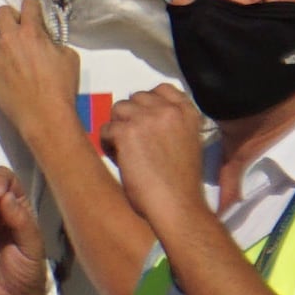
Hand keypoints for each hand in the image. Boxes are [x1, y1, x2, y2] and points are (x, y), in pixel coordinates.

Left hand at [0, 0, 84, 152]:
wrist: (43, 116)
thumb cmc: (59, 89)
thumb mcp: (68, 57)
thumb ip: (54, 42)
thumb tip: (47, 40)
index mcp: (31, 32)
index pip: (27, 4)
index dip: (32, 6)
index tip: (33, 10)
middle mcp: (10, 39)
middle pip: (2, 12)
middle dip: (11, 14)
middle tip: (19, 24)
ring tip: (6, 37)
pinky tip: (1, 55)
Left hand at [97, 83, 204, 207]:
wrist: (176, 204)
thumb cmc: (181, 183)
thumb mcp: (188, 143)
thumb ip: (173, 125)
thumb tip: (146, 120)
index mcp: (187, 113)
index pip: (162, 89)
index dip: (148, 103)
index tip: (145, 120)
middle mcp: (168, 110)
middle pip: (136, 97)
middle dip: (131, 116)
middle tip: (133, 140)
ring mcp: (147, 119)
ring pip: (118, 109)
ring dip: (118, 128)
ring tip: (124, 150)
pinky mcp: (127, 132)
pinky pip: (106, 129)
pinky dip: (108, 144)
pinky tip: (119, 159)